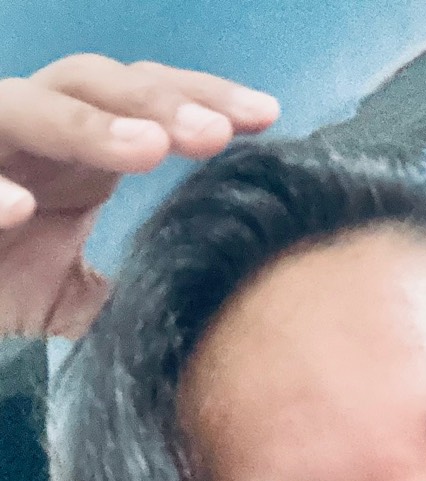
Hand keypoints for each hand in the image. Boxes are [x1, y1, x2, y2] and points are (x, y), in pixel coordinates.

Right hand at [0, 55, 278, 337]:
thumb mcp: (76, 295)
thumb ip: (131, 291)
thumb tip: (206, 316)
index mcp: (78, 148)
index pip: (147, 103)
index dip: (202, 101)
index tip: (266, 119)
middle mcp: (30, 129)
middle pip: (98, 85)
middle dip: (160, 105)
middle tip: (217, 134)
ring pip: (27, 106)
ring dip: (87, 125)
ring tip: (148, 149)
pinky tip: (21, 207)